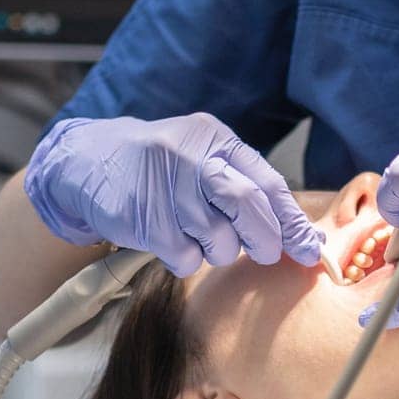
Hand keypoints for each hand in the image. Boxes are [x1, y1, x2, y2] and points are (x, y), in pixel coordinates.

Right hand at [24, 112, 322, 276]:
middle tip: (265, 253)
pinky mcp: (145, 219)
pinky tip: (171, 240)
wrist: (86, 164)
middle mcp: (191, 156)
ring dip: (218, 250)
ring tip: (197, 234)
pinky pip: (186, 258)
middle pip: (248, 205)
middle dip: (265, 239)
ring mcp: (165, 186)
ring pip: (219, 240)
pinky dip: (187, 260)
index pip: (268, 183)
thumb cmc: (160, 170)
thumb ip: (250, 191)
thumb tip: (303, 237)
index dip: (293, 222)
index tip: (312, 251)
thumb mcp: (204, 162)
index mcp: (215, 139)